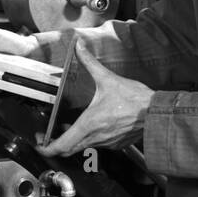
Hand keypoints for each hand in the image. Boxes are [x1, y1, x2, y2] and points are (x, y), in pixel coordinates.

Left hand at [38, 41, 150, 157]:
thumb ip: (90, 62)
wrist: (157, 112)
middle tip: (48, 137)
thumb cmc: (135, 99)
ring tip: (69, 128)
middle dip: (56, 145)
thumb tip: (79, 47)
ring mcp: (107, 143)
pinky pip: (98, 145)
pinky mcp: (117, 144)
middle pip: (69, 150)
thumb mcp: (108, 78)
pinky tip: (93, 127)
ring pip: (83, 147)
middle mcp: (96, 137)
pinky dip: (91, 139)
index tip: (40, 144)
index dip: (47, 148)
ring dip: (74, 141)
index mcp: (89, 124)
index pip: (62, 145)